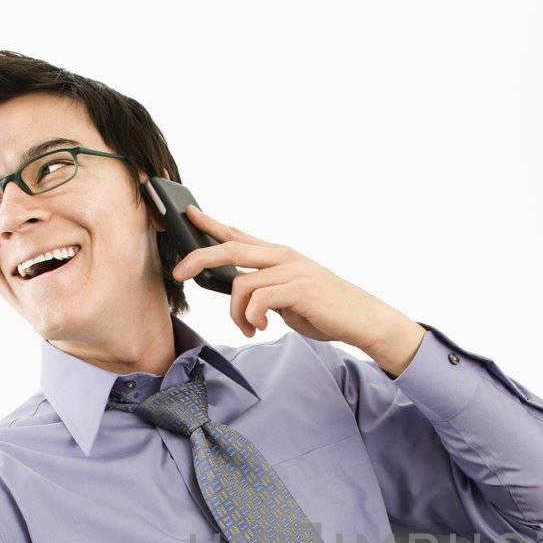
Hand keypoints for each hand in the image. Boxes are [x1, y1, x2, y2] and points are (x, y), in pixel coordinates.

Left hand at [171, 205, 422, 362]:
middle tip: (179, 274)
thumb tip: (240, 295)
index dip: (211, 223)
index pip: (239, 234)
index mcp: (280, 255)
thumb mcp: (289, 296)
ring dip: (235, 313)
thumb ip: (266, 289)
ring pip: (241, 283)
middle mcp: (284, 257)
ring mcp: (292, 271)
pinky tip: (262, 328)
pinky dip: (252, 318)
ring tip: (249, 328)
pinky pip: (258, 300)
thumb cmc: (326, 310)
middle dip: (199, 258)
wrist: (362, 319)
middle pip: (231, 247)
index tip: (187, 214)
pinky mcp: (299, 289)